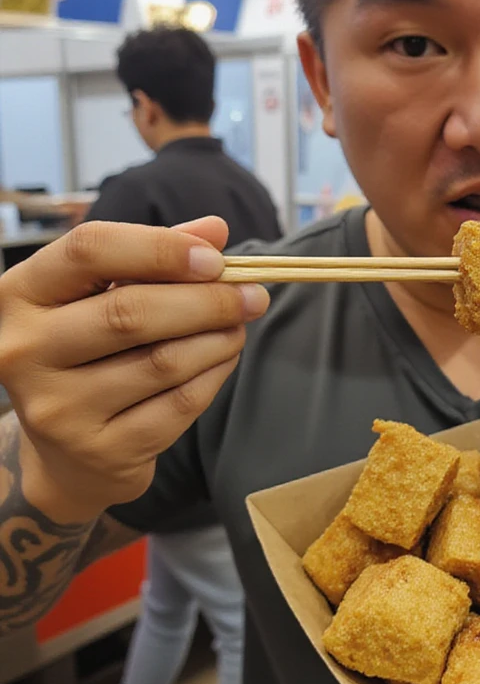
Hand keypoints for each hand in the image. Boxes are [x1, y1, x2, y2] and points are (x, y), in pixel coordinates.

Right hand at [0, 218, 268, 523]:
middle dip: (208, 300)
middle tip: (253, 296)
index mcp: (19, 295)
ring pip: (163, 361)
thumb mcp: (103, 296)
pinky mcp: (100, 450)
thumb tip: (214, 230)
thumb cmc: (91, 353)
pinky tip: (224, 358)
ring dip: (219, 338)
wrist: (69, 453)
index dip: (161, 248)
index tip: (215, 259)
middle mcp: (24, 350)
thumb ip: (155, 257)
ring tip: (239, 325)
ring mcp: (58, 408)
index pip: (89, 250)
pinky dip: (214, 375)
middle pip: (130, 312)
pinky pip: (179, 404)